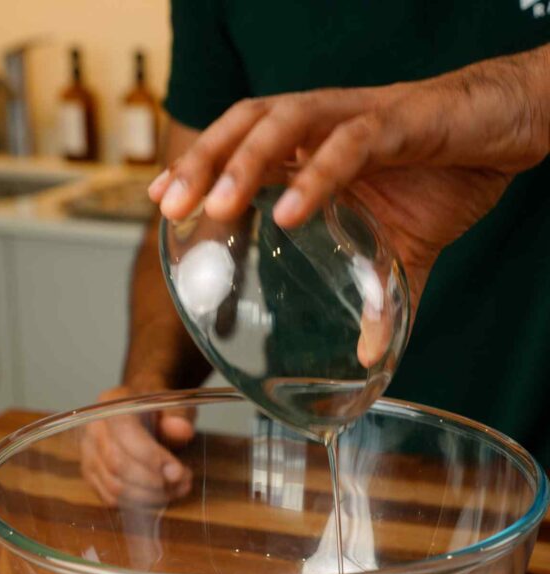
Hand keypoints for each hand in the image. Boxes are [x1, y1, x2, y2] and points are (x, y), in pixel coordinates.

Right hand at [81, 386, 193, 505]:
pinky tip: (160, 496)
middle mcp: (93, 428)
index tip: (178, 472)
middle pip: (117, 464)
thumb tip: (183, 429)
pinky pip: (110, 498)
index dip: (152, 457)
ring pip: (114, 486)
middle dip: (153, 481)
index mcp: (113, 403)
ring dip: (149, 496)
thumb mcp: (174, 405)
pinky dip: (137, 503)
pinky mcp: (90, 474)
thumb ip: (178, 416)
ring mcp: (88, 453)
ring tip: (176, 489)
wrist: (141, 411)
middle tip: (182, 482)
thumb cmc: (158, 408)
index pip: (126, 432)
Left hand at [150, 47, 548, 323]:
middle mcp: (321, 127)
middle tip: (168, 207)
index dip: (198, 170)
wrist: (497, 142)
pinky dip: (318, 176)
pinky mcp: (396, 124)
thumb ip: (378, 305)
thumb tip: (371, 364)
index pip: (238, 148)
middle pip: (243, 127)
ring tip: (217, 206)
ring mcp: (354, 120)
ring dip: (243, 161)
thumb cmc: (439, 185)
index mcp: (311, 152)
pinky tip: (292, 211)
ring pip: (282, 124)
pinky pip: (348, 145)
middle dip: (201, 164)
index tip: (163, 206)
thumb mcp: (400, 257)